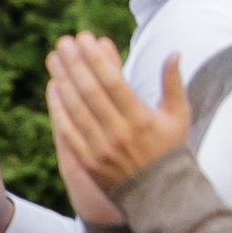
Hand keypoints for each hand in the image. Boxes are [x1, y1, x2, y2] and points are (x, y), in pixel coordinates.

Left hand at [47, 37, 190, 198]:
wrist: (159, 193)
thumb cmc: (169, 149)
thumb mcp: (178, 116)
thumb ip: (173, 84)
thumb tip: (173, 53)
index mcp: (141, 118)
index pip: (112, 81)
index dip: (96, 58)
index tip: (85, 39)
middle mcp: (119, 132)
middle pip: (90, 91)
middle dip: (75, 63)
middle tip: (63, 42)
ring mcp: (101, 148)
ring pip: (76, 109)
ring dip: (62, 80)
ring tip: (54, 58)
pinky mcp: (88, 162)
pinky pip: (68, 131)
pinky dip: (58, 109)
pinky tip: (53, 88)